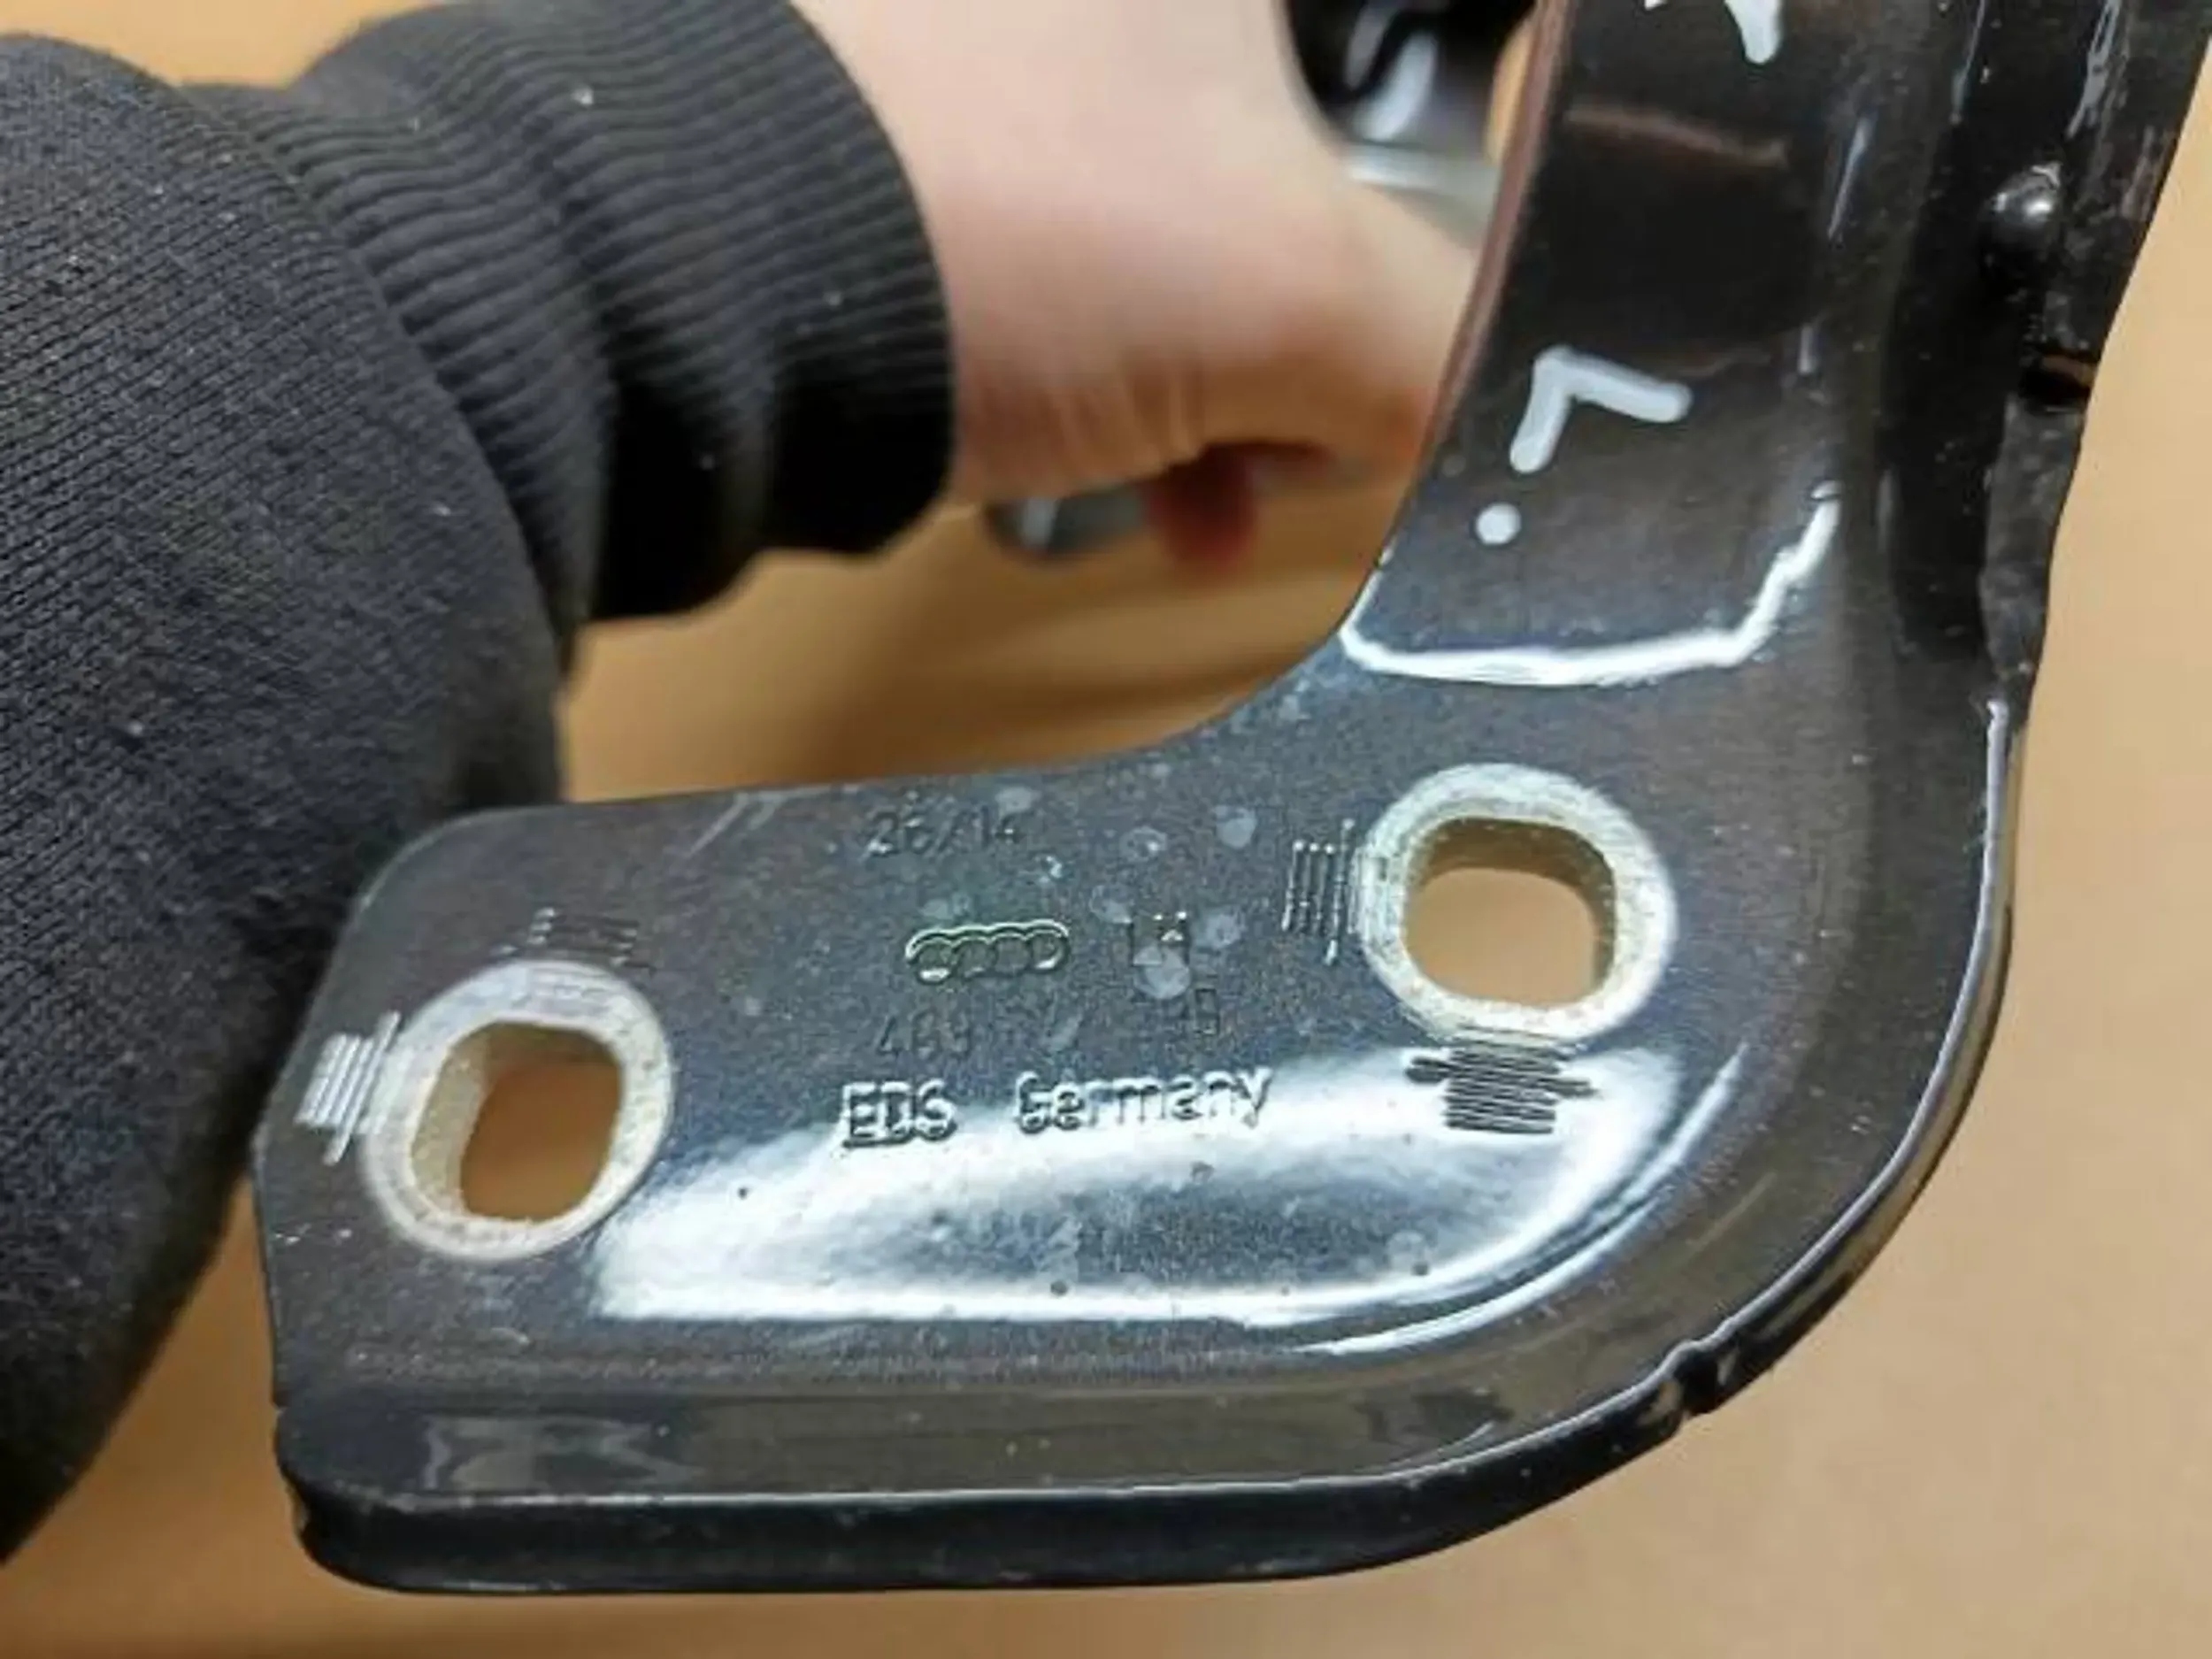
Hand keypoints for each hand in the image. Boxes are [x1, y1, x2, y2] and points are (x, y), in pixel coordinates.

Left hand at [794, 0, 1474, 561]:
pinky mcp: (852, 151)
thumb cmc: (1017, 230)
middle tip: (1299, 451)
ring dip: (1198, 387)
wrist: (687, 291)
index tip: (1391, 354)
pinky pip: (1025, 264)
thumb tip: (1485, 402)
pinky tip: (1111, 490)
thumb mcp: (1289, 299)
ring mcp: (951, 51)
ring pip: (1140, 229)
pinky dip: (1082, 377)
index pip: (1367, 82)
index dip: (1396, 232)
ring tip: (1206, 507)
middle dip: (1294, 337)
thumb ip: (1433, 342)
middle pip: (1260, 160)